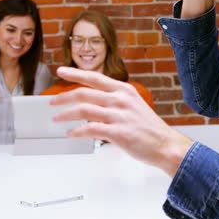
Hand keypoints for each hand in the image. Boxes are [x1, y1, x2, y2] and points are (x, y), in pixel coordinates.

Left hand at [50, 67, 192, 176]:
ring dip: (66, 114)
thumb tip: (93, 104)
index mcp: (124, 90)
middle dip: (63, 97)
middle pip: (84, 92)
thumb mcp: (134, 106)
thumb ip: (115, 101)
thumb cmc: (150, 129)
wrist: (166, 146)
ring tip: (56, 119)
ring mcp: (119, 116)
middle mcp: (121, 100)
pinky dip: (77, 132)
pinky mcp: (118, 132)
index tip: (61, 72)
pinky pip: (90, 129)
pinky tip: (71, 134)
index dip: (75, 74)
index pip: (95, 78)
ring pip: (84, 110)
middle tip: (52, 102)